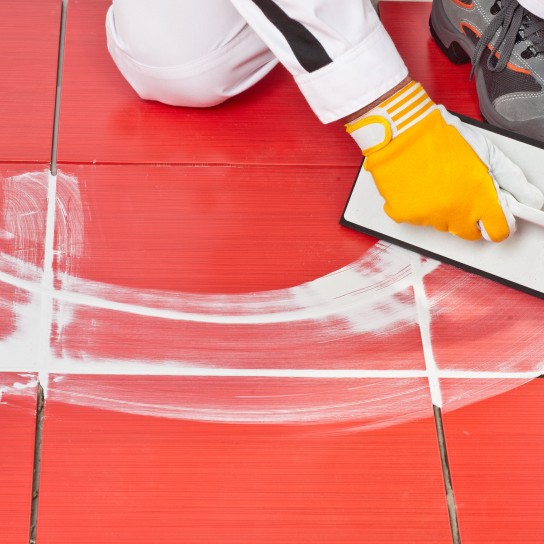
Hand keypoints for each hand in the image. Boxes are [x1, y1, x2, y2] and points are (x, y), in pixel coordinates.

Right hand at [346, 81, 543, 241]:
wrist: (402, 132)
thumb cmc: (440, 137)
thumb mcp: (486, 152)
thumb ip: (512, 179)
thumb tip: (531, 198)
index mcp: (478, 198)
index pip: (498, 231)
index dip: (499, 224)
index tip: (497, 217)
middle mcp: (454, 212)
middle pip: (469, 233)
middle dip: (470, 218)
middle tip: (464, 194)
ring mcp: (428, 216)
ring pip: (442, 225)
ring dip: (443, 211)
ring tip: (437, 184)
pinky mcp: (406, 215)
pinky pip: (418, 219)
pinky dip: (419, 207)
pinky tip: (420, 187)